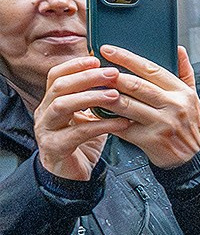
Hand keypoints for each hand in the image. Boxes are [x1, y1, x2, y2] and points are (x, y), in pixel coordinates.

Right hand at [34, 55, 124, 181]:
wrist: (73, 175)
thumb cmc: (83, 142)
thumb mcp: (89, 116)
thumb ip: (96, 98)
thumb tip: (116, 76)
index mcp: (52, 102)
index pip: (56, 76)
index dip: (75, 66)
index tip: (96, 59)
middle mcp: (45, 113)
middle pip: (59, 87)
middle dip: (86, 78)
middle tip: (112, 74)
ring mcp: (47, 130)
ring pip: (62, 106)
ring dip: (90, 98)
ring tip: (115, 96)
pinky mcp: (55, 147)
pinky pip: (77, 133)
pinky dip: (101, 125)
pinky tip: (121, 122)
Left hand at [99, 45, 199, 170]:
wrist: (194, 158)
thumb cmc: (190, 125)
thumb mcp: (194, 98)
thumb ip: (185, 73)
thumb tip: (178, 49)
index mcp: (183, 93)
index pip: (151, 69)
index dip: (127, 58)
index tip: (107, 50)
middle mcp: (173, 106)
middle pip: (136, 85)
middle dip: (111, 75)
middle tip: (93, 68)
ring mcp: (162, 124)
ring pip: (125, 104)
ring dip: (104, 95)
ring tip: (90, 88)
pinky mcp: (150, 140)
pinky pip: (121, 125)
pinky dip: (105, 118)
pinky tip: (95, 111)